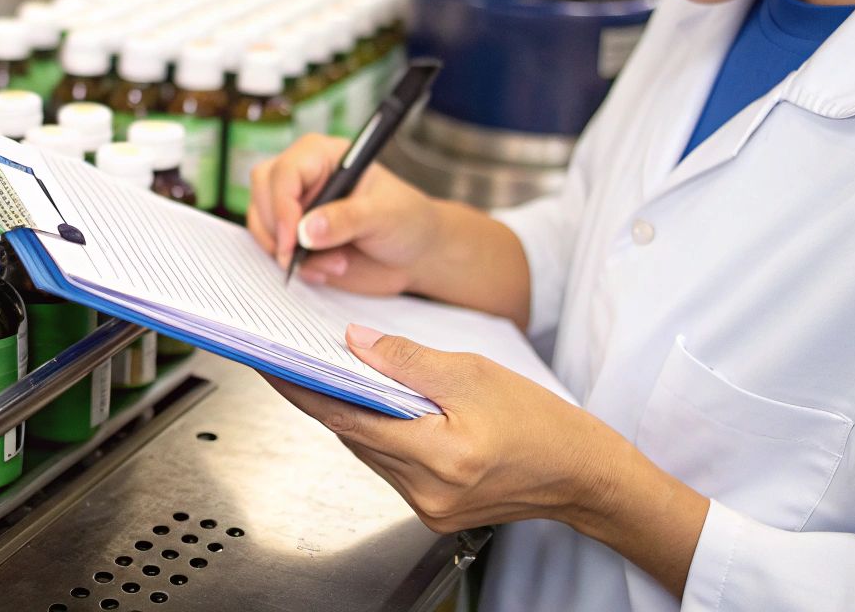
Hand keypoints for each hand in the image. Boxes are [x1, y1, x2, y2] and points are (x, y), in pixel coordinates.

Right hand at [247, 134, 439, 293]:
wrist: (415, 255)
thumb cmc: (407, 221)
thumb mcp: (384, 215)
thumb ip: (347, 219)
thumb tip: (307, 230)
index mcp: (325, 156)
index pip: (286, 171)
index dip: (282, 204)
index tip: (293, 239)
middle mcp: (305, 178)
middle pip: (262, 191)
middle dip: (278, 228)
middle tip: (298, 255)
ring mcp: (296, 207)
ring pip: (262, 222)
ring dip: (287, 252)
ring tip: (334, 263)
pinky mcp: (295, 236)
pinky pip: (273, 249)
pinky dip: (293, 266)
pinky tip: (325, 270)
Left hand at [265, 325, 707, 595]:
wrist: (583, 476)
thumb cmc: (542, 424)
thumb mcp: (474, 374)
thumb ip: (409, 360)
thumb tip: (355, 343)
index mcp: (439, 457)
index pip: (348, 418)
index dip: (303, 388)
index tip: (270, 363)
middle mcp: (426, 492)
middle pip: (353, 437)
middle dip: (323, 395)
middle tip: (290, 358)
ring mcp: (428, 508)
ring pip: (368, 452)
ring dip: (350, 415)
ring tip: (326, 375)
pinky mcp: (434, 511)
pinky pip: (389, 465)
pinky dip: (377, 434)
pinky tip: (374, 408)